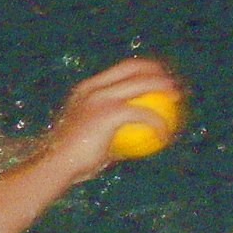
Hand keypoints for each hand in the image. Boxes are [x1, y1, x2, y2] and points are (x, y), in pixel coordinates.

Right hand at [43, 57, 184, 184]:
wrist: (55, 165)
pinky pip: (144, 114)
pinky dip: (158, 123)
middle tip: (171, 83)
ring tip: (177, 98)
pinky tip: (166, 134)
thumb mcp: (89, 139)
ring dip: (164, 88)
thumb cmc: (70, 160)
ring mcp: (101, 98)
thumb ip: (109, 132)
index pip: (119, 69)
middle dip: (156, 70)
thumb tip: (133, 136)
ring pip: (142, 84)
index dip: (142, 69)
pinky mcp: (110, 113)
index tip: (158, 77)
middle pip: (133, 68)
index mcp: (85, 89)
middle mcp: (92, 88)